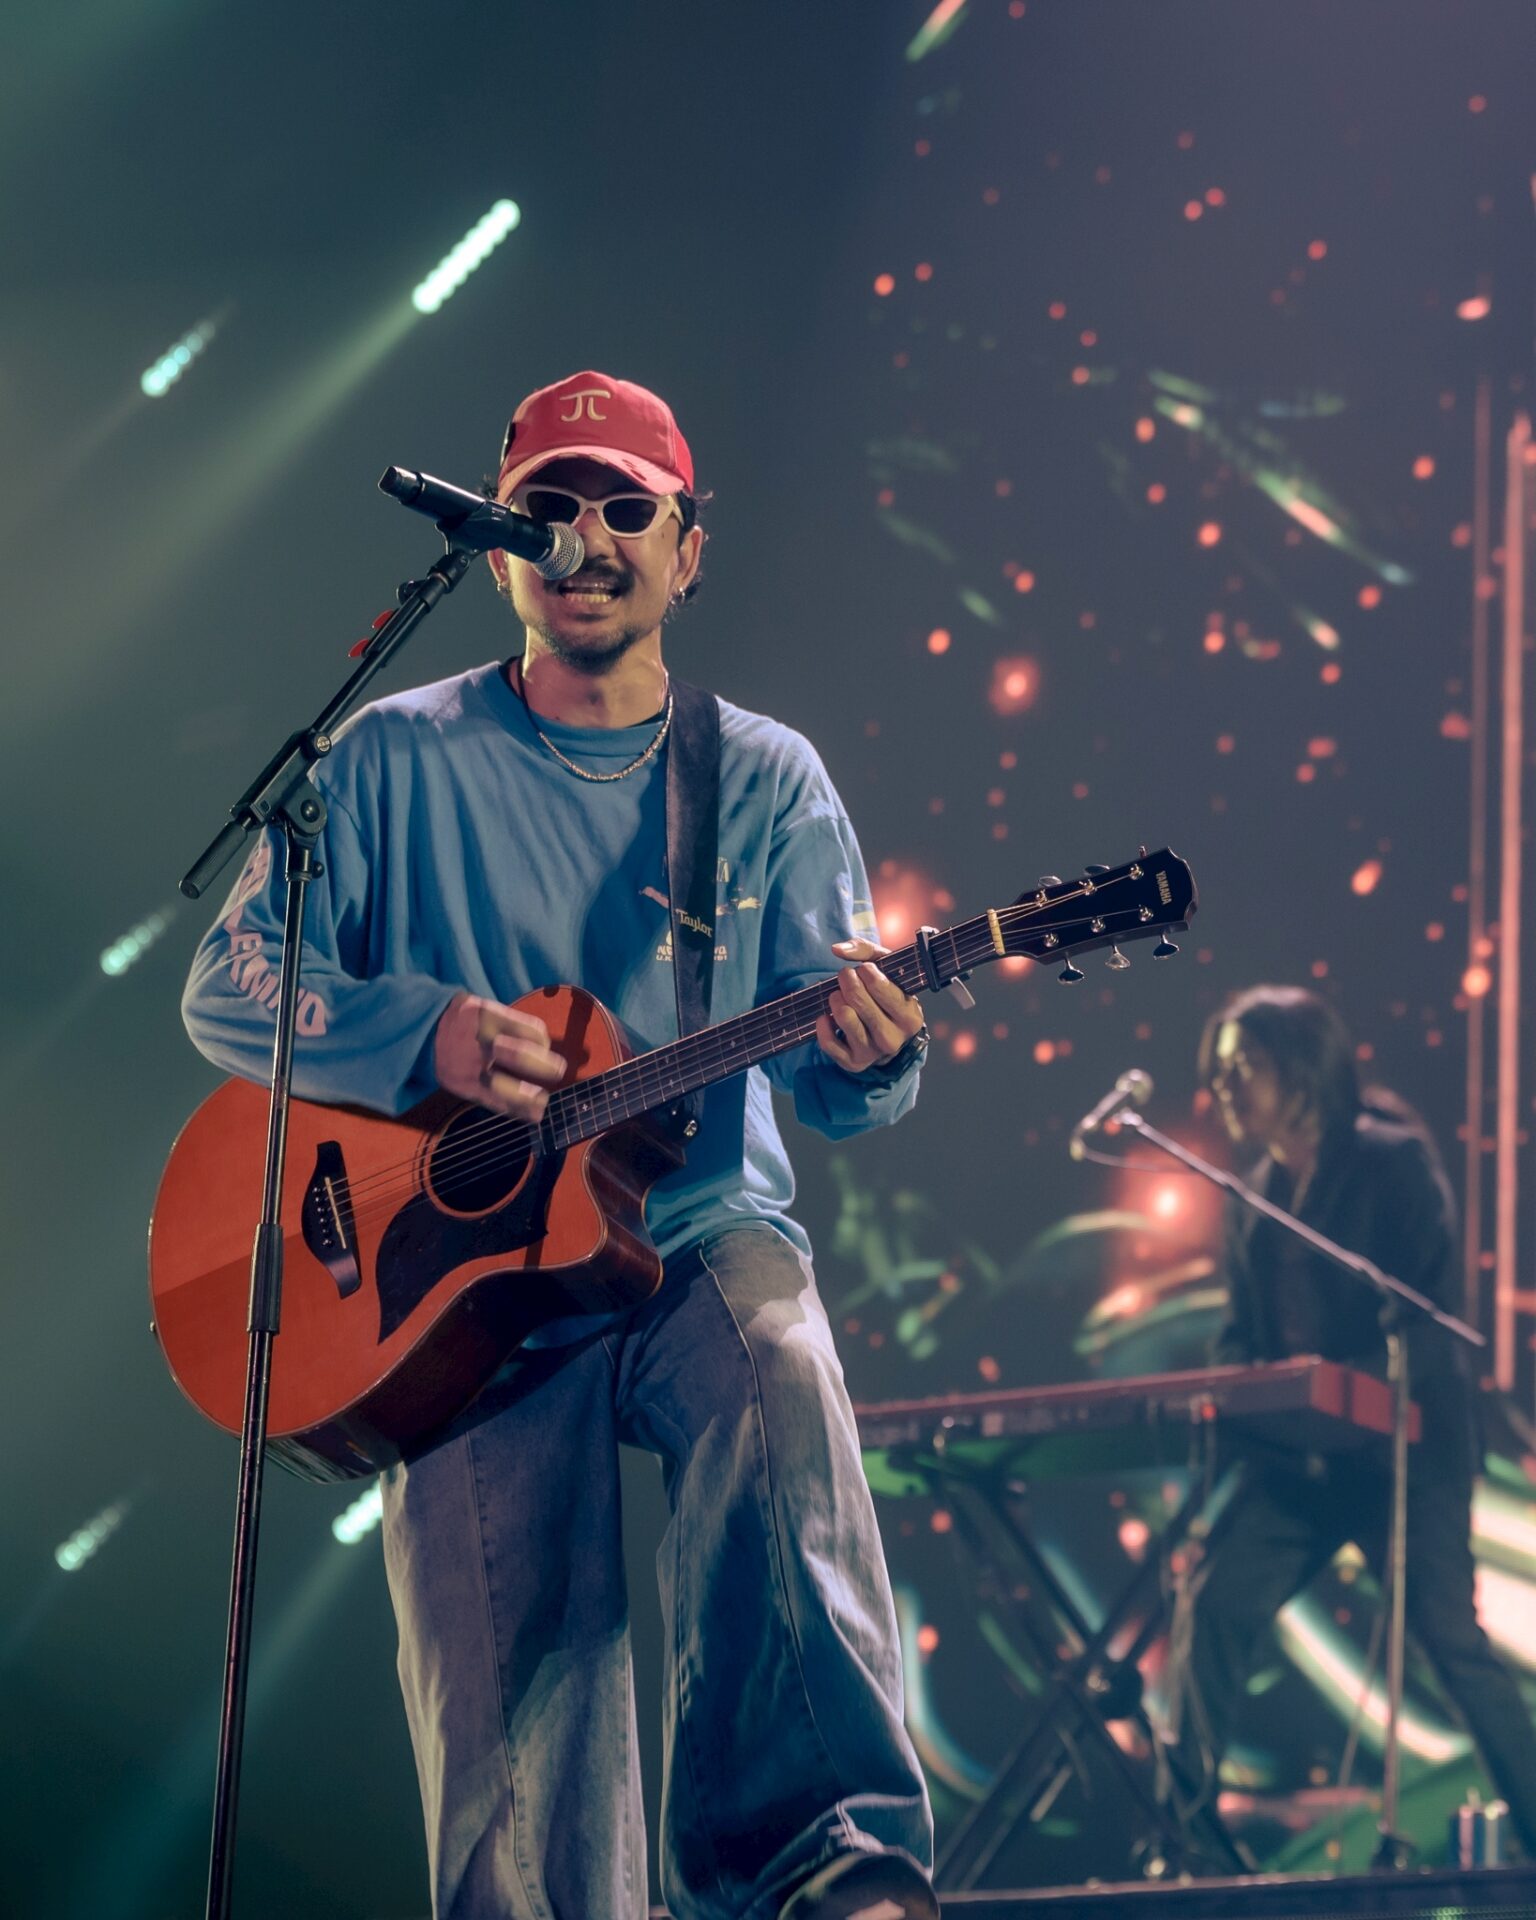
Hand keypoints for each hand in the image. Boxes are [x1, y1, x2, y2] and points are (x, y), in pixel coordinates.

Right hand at [433, 994, 565, 1119]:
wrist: (425, 1034)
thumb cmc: (465, 1021)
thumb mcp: (485, 1008)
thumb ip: (511, 1023)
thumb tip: (545, 1046)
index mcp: (489, 1016)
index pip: (528, 1030)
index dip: (543, 1040)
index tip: (544, 1047)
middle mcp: (480, 1042)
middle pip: (519, 1056)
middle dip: (544, 1067)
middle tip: (559, 1070)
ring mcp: (471, 1067)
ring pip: (505, 1086)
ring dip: (530, 1097)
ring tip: (544, 1101)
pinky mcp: (465, 1086)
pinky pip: (493, 1102)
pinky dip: (515, 1110)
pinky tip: (532, 1114)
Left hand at [816, 938, 925, 1073]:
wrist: (887, 1032)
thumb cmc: (887, 994)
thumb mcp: (887, 970)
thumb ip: (866, 951)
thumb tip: (837, 949)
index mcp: (910, 1017)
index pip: (881, 987)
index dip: (866, 972)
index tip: (863, 969)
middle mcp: (894, 1039)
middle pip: (859, 1000)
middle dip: (847, 980)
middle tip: (845, 975)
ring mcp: (873, 1053)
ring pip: (844, 1017)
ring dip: (835, 999)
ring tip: (837, 994)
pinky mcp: (853, 1063)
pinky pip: (828, 1042)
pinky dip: (822, 1024)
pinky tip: (827, 1015)